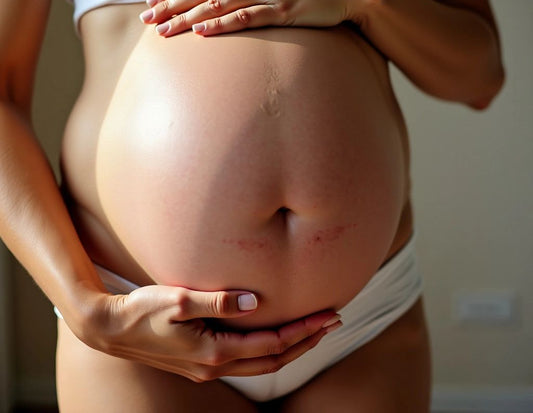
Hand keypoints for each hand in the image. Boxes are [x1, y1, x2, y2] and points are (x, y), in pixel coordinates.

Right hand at [79, 285, 340, 382]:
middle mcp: (215, 366)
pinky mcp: (200, 362)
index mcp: (214, 352)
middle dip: (307, 342)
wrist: (110, 329)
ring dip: (291, 347)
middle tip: (332, 322)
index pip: (272, 344)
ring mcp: (207, 368)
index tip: (328, 315)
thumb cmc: (142, 311)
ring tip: (313, 330)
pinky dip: (269, 348)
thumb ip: (220, 301)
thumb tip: (258, 301)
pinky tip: (274, 335)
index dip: (304, 331)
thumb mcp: (180, 300)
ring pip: (261, 362)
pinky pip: (246, 359)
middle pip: (274, 359)